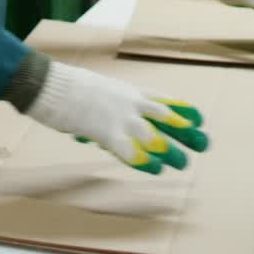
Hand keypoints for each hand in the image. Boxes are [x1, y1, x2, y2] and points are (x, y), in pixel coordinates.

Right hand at [25, 61, 207, 174]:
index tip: (199, 118)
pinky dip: (144, 160)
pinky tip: (155, 168)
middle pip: (165, 117)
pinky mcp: (106, 131)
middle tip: (204, 143)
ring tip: (183, 162)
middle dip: (185, 131)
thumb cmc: (67, 88)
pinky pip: (130, 150)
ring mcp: (119, 117)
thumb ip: (107, 108)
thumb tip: (104, 130)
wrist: (50, 84)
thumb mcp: (95, 91)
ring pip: (153, 135)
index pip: (161, 99)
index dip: (181, 109)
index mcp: (127, 91)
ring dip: (170, 150)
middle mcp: (129, 102)